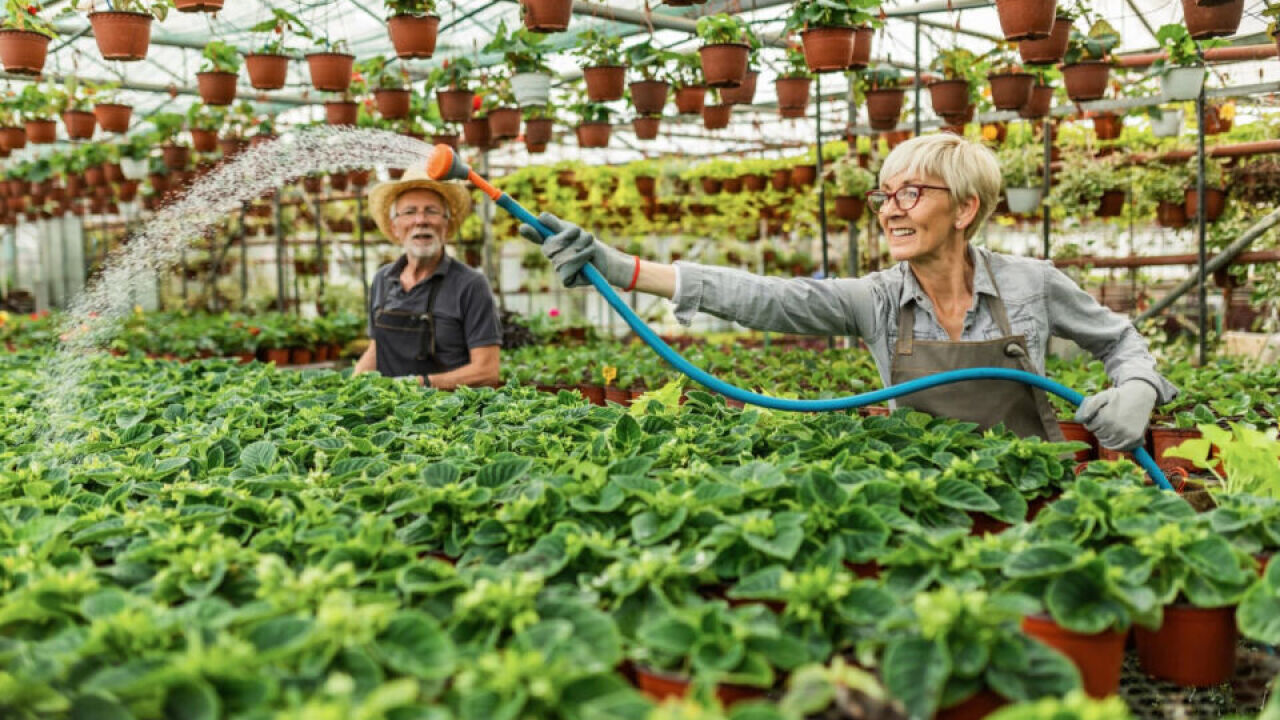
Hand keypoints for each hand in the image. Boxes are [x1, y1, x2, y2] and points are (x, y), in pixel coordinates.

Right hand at [518, 212, 634, 287]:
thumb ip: (556, 224)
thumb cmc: (588, 243)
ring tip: (590, 246)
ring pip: (562, 256)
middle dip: (567, 237)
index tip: (523, 227)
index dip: (529, 233)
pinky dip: (581, 260)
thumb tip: (540, 218)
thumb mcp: (573, 230)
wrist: (606, 259)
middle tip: (581, 232)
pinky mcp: (566, 280)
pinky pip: (568, 268)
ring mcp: (558, 269)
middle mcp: (552, 256)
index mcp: (551, 241)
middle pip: (549, 245)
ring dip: (580, 247)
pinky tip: (588, 260)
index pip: (535, 236)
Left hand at [1075, 381, 1157, 450]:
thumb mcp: (1102, 396)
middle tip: (1105, 422)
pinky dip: (1113, 446)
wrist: (1140, 396)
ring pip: (1107, 443)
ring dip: (1105, 438)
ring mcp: (1126, 434)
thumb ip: (1090, 406)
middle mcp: (1116, 427)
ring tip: (1109, 429)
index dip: (1091, 422)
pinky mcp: (1134, 438)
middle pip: (1098, 435)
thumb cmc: (1118, 396)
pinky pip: (1118, 448)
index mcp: (1106, 417)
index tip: (1096, 417)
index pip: (1090, 427)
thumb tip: (1081, 419)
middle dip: (1098, 429)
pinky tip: (1112, 439)